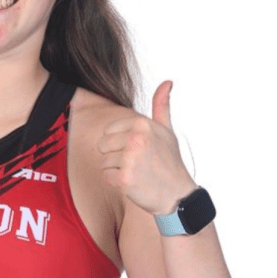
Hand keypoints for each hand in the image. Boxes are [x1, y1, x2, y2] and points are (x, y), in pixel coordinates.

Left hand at [97, 81, 195, 214]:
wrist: (177, 196)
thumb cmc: (169, 162)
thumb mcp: (167, 131)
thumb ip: (161, 106)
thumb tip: (167, 82)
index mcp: (142, 124)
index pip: (108, 131)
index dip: (119, 143)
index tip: (138, 151)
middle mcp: (135, 138)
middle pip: (101, 145)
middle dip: (114, 156)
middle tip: (136, 163)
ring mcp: (129, 159)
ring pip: (103, 162)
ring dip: (116, 170)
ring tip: (137, 173)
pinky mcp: (124, 178)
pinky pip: (105, 176)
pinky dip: (115, 182)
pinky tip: (133, 183)